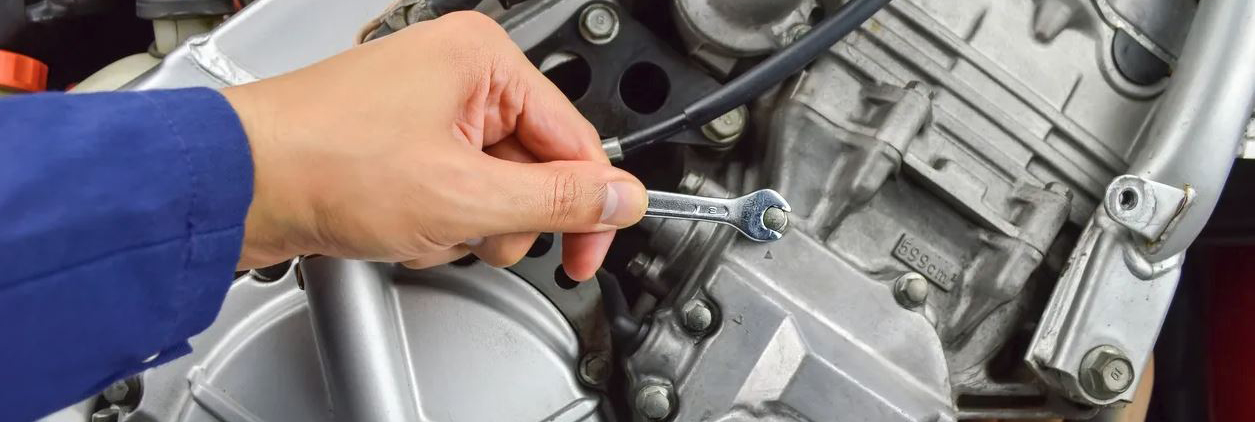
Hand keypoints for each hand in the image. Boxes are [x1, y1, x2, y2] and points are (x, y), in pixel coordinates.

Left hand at [222, 11, 645, 280]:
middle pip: (532, 167)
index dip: (588, 206)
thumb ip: (558, 201)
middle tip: (476, 231)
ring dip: (467, 225)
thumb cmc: (326, 162)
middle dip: (506, 218)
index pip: (575, 140)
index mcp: (484, 60)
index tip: (589, 249)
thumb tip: (620, 197)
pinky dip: (436, 221)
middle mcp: (457, 75)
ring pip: (491, 187)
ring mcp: (426, 109)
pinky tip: (401, 225)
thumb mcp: (467, 195)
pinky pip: (452, 192)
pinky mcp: (400, 144)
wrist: (238, 184)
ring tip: (424, 226)